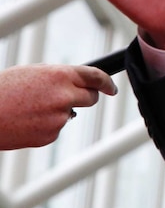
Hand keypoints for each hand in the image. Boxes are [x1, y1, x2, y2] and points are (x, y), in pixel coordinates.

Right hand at [0, 64, 116, 149]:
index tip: (111, 88)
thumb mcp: (33, 73)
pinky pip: (55, 128)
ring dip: (57, 111)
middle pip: (90, 98)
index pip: (96, 77)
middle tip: (69, 98)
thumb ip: (59, 77)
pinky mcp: (50, 135)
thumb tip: (77, 83)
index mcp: (61, 75)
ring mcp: (58, 117)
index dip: (107, 83)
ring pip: (69, 113)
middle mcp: (64, 96)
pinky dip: (45, 125)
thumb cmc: (4, 90)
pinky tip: (26, 121)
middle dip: (86, 97)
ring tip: (30, 108)